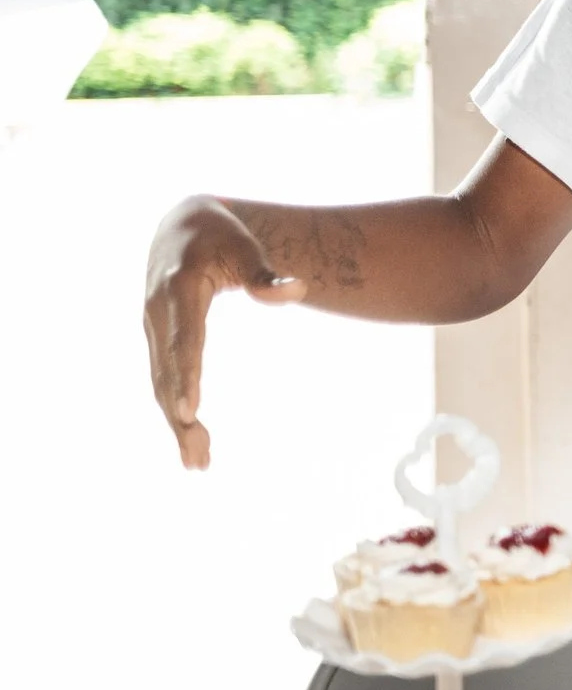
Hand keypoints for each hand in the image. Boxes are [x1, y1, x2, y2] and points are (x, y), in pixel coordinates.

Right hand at [143, 196, 306, 468]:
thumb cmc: (221, 238)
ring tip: (199, 462)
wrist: (181, 228)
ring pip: (161, 383)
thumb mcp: (245, 248)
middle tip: (199, 456)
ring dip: (177, 424)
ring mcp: (153, 329)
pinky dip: (174, 409)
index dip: (187, 376)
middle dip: (181, 416)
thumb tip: (299, 289)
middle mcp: (158, 313)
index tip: (189, 411)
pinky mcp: (156, 340)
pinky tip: (192, 437)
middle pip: (168, 372)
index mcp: (179, 290)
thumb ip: (266, 275)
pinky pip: (163, 380)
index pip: (185, 339)